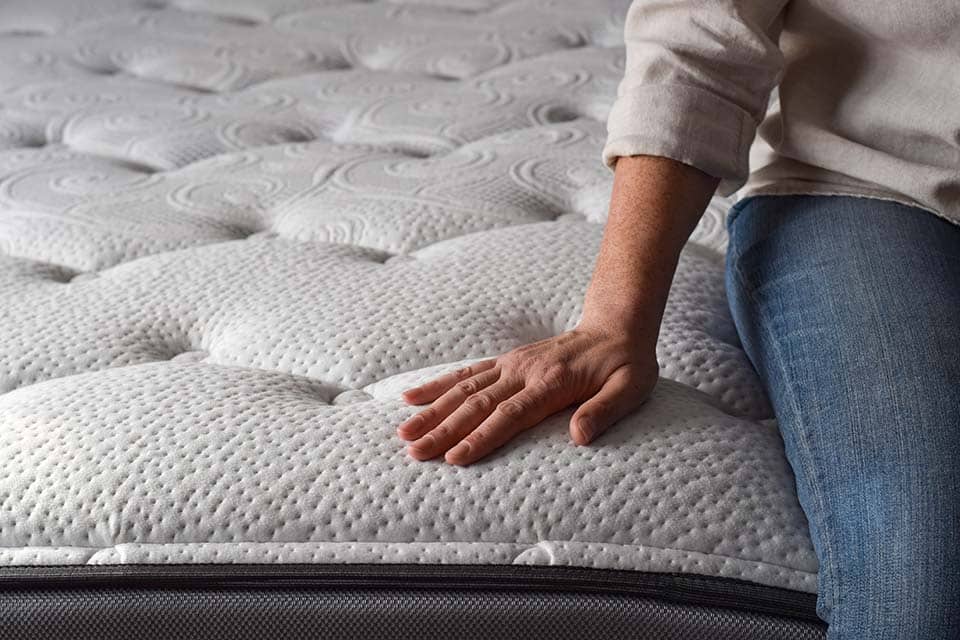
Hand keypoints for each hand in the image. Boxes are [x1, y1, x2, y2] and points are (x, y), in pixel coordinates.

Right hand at [396, 324, 658, 465]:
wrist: (616, 328)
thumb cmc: (625, 364)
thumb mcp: (630, 388)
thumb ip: (604, 411)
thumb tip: (579, 437)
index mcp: (552, 383)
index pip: (510, 415)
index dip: (481, 437)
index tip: (455, 458)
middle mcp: (524, 371)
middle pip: (477, 404)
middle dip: (444, 429)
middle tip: (414, 451)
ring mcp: (511, 364)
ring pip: (464, 388)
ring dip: (432, 410)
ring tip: (404, 431)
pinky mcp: (506, 361)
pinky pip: (466, 373)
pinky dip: (438, 384)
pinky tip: (412, 397)